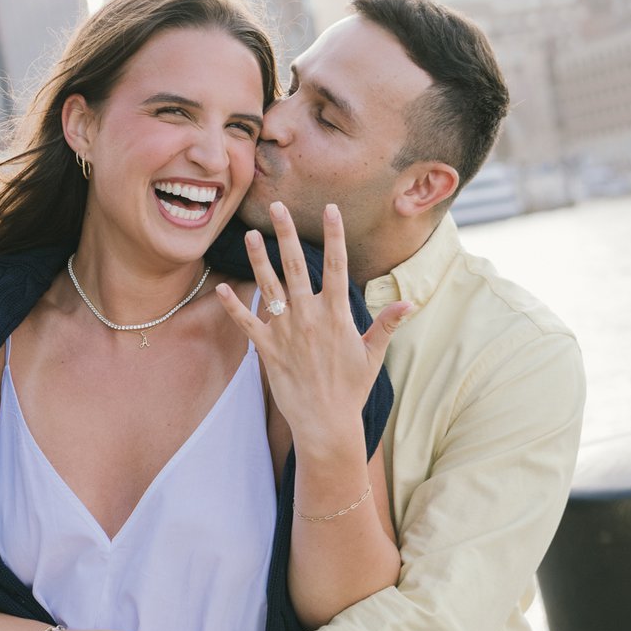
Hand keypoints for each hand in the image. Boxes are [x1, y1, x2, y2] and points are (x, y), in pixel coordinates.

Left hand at [215, 202, 410, 442]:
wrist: (325, 423)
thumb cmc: (351, 389)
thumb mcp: (372, 355)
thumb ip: (386, 324)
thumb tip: (409, 302)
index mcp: (336, 314)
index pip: (337, 265)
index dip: (334, 235)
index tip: (330, 209)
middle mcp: (309, 317)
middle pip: (296, 266)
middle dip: (287, 234)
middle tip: (277, 207)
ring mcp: (285, 331)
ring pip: (269, 287)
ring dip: (259, 259)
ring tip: (251, 234)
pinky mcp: (267, 349)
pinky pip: (246, 322)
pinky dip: (233, 306)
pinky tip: (221, 287)